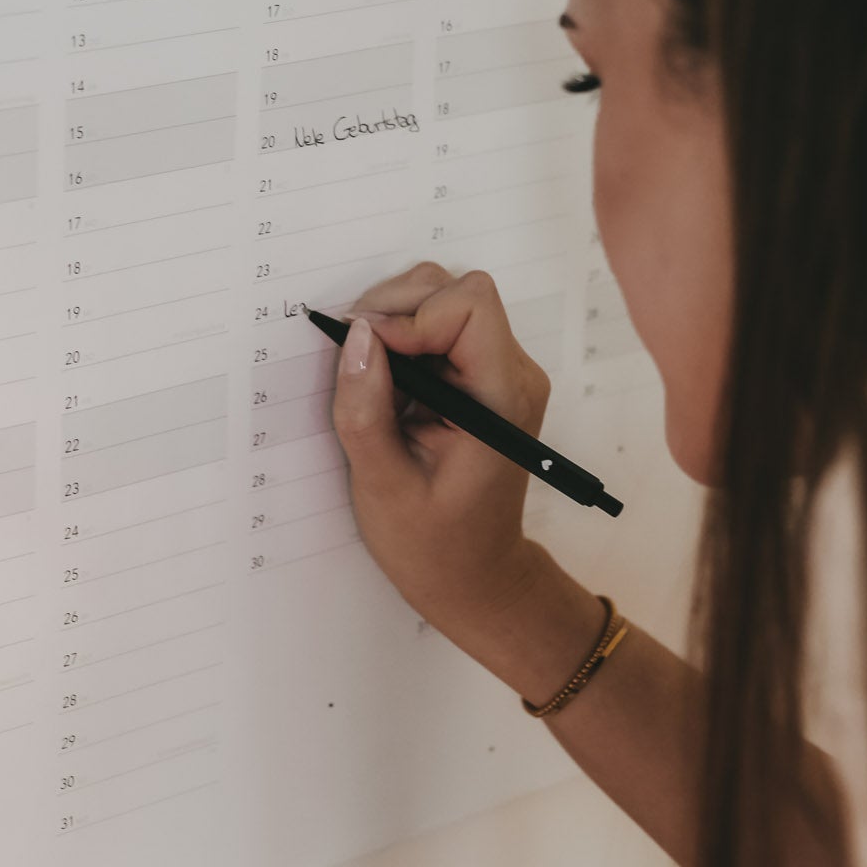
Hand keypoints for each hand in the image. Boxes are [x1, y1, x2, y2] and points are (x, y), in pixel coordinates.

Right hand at [328, 261, 551, 642]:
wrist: (477, 577)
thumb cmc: (435, 546)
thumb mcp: (383, 486)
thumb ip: (366, 409)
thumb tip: (357, 335)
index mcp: (501, 397)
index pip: (470, 304)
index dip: (412, 316)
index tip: (372, 355)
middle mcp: (511, 372)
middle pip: (454, 289)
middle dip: (395, 310)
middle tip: (355, 358)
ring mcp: (499, 371)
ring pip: (443, 299)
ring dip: (394, 322)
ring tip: (368, 375)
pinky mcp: (479, 375)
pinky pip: (439, 326)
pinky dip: (401, 340)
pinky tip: (384, 384)